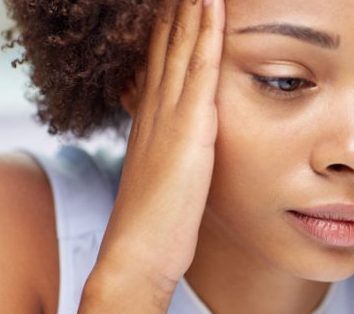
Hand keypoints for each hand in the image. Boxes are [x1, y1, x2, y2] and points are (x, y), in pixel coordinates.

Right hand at [96, 0, 224, 290]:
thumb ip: (171, 149)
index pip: (162, 61)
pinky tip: (212, 9)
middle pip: (168, 45)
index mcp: (152, 119)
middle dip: (178, 11)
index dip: (171, 29)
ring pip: (182, 49)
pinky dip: (207, 37)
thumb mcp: (161, 174)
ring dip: (192, 11)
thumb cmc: (157, 220)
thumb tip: (184, 140)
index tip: (181, 3)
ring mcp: (170, 116)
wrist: (141, 250)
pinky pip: (200, 72)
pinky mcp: (188, 129)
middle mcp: (156, 109)